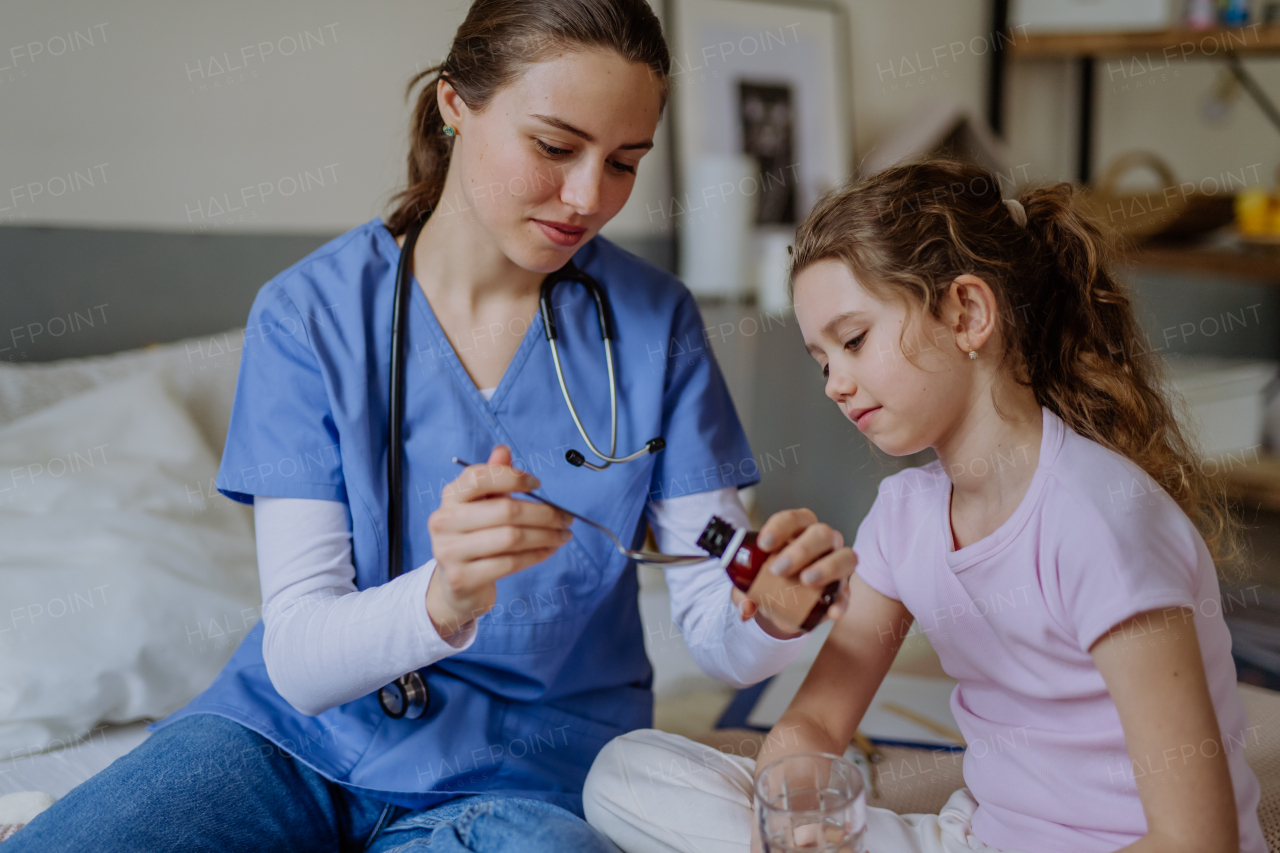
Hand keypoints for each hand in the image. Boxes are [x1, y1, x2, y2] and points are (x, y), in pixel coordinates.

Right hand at [425, 445, 572, 636]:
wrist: (455, 585)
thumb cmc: (475, 538)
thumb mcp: (481, 505)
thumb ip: (492, 477)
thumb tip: (503, 450)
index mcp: (450, 497)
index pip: (479, 477)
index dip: (512, 478)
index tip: (538, 484)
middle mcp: (444, 521)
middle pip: (505, 510)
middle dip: (544, 513)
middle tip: (566, 517)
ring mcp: (449, 551)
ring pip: (511, 538)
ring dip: (546, 536)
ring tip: (564, 534)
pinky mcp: (462, 578)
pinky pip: (510, 563)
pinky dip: (537, 555)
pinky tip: (549, 550)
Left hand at [731, 508, 855, 637]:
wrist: (782, 607)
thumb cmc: (769, 582)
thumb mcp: (751, 585)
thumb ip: (743, 593)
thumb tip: (746, 608)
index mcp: (797, 531)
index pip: (794, 519)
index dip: (780, 527)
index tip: (764, 544)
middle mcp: (822, 543)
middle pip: (821, 533)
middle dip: (801, 550)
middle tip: (778, 569)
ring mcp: (837, 564)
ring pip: (845, 556)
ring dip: (826, 568)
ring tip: (806, 581)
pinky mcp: (842, 591)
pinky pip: (847, 593)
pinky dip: (841, 602)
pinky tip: (832, 611)